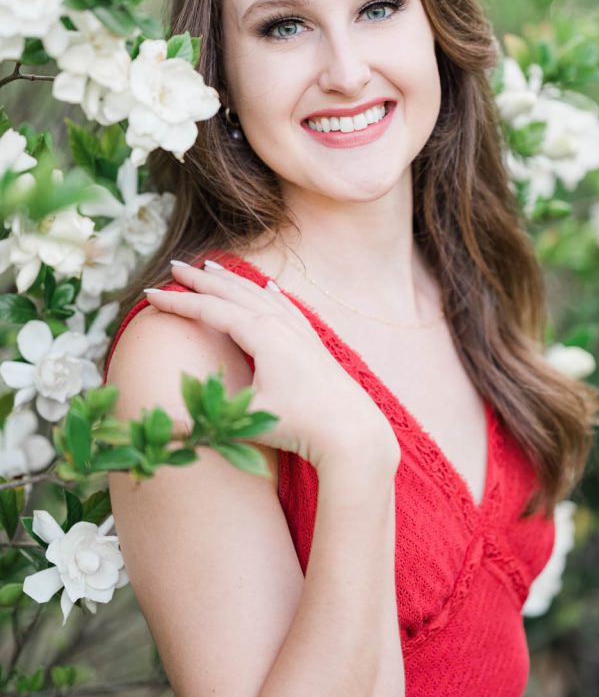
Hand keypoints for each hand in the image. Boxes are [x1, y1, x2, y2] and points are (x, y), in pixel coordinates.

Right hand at [144, 262, 400, 475]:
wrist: (350, 431)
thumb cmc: (299, 426)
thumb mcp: (245, 421)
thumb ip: (200, 422)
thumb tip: (155, 430)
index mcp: (260, 334)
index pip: (209, 310)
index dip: (177, 302)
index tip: (149, 294)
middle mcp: (279, 323)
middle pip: (232, 292)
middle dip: (200, 279)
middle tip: (173, 265)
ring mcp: (297, 329)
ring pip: (258, 294)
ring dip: (231, 280)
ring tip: (209, 267)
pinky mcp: (311, 340)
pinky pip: (285, 305)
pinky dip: (269, 292)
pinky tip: (267, 286)